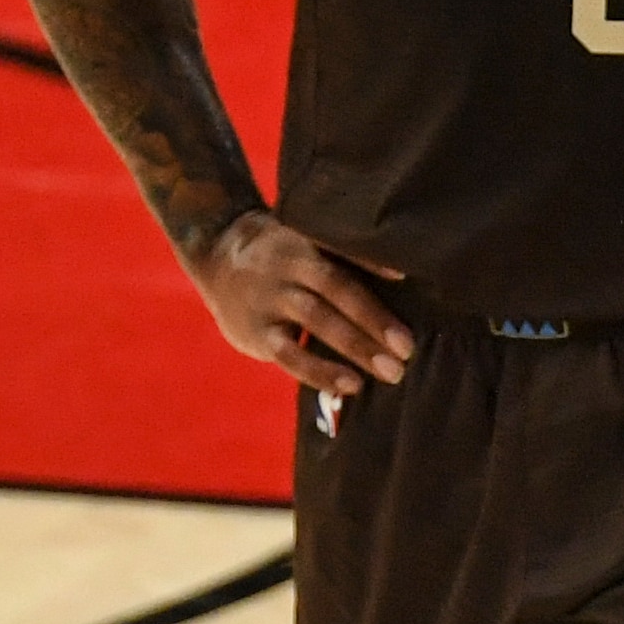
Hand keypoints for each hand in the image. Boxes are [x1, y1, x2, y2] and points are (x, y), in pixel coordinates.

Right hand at [183, 210, 414, 396]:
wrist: (215, 252)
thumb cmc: (282, 251)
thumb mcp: (304, 239)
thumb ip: (341, 258)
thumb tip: (405, 282)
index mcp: (306, 239)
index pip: (342, 249)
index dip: (372, 261)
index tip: (404, 277)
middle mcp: (288, 264)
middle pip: (336, 288)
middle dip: (374, 319)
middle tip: (408, 348)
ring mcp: (270, 297)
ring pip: (317, 319)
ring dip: (357, 346)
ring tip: (392, 370)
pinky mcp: (257, 331)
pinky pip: (291, 355)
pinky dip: (322, 370)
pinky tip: (352, 384)